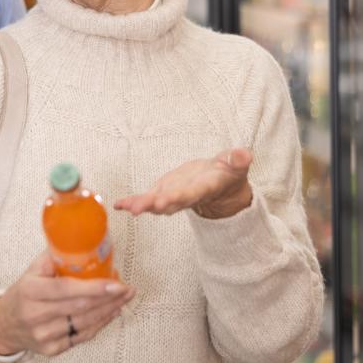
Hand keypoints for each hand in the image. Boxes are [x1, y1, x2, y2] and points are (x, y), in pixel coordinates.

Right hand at [0, 253, 132, 356]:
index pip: (66, 289)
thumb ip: (55, 256)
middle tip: (127, 288)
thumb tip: (84, 241)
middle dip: (108, 298)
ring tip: (124, 298)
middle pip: (80, 307)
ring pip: (84, 323)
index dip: (94, 287)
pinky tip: (111, 312)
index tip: (116, 283)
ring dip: (109, 310)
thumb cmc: (23, 293)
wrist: (3, 325)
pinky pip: (82, 336)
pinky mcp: (51, 349)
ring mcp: (44, 335)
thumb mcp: (32, 270)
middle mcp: (35, 315)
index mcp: (30, 290)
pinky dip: (100, 323)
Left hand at [114, 148, 253, 218]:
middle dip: (154, 205)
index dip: (178, 198)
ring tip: (126, 207)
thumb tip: (245, 153)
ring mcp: (173, 196)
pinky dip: (133, 202)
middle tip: (138, 209)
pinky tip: (118, 204)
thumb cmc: (228, 173)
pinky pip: (147, 199)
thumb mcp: (237, 165)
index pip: (191, 193)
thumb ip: (239, 160)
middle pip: (170, 202)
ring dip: (141, 205)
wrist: (220, 185)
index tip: (164, 202)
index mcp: (204, 188)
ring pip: (156, 203)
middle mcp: (187, 196)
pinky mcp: (163, 192)